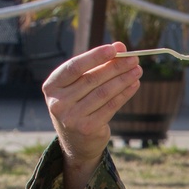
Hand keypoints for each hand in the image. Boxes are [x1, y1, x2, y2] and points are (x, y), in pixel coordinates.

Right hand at [42, 42, 141, 188]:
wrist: (76, 141)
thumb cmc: (78, 104)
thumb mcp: (79, 85)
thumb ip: (96, 65)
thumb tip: (120, 47)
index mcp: (51, 86)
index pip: (74, 67)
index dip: (95, 56)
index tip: (114, 49)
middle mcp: (58, 103)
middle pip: (91, 79)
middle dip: (115, 67)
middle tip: (134, 58)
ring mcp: (71, 117)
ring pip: (103, 93)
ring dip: (123, 79)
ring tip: (137, 70)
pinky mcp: (87, 128)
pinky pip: (110, 106)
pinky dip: (125, 94)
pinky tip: (134, 84)